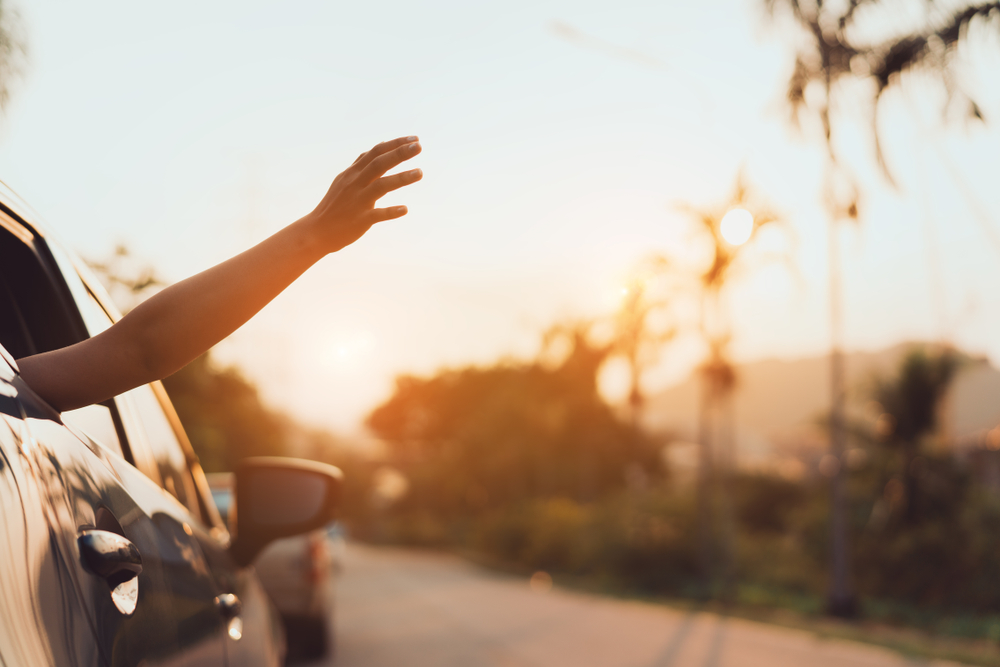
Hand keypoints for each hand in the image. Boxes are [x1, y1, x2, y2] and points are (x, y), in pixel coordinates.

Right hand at [308, 136, 422, 252]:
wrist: (317, 231)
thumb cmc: (335, 204)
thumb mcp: (345, 179)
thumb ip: (362, 163)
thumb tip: (381, 145)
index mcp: (353, 173)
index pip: (375, 152)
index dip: (395, 144)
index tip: (414, 140)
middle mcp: (355, 183)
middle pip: (378, 164)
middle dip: (399, 154)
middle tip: (419, 147)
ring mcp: (358, 201)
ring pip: (380, 186)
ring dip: (401, 178)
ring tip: (420, 173)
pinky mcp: (360, 220)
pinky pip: (377, 214)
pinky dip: (391, 211)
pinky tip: (405, 209)